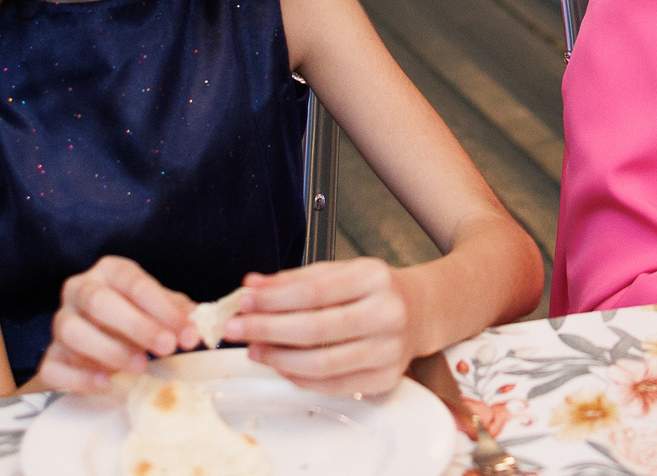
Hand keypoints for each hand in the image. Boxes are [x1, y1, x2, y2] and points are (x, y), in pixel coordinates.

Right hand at [34, 256, 198, 394]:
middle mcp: (79, 290)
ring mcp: (60, 322)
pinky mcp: (50, 356)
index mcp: (109, 272)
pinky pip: (54, 365)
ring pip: (72, 331)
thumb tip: (197, 326)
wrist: (98, 337)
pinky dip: (79, 376)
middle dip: (136, 326)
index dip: (162, 307)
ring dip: (109, 350)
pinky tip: (104, 380)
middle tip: (167, 347)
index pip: (134, 283)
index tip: (187, 329)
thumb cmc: (134, 316)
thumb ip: (177, 313)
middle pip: (99, 302)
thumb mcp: (158, 307)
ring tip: (139, 366)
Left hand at [232, 258, 417, 397]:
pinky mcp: (383, 380)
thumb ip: (295, 280)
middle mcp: (386, 314)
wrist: (421, 312)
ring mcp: (387, 351)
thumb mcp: (340, 272)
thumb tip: (253, 287)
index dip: (273, 299)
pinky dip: (299, 377)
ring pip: (321, 364)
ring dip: (278, 359)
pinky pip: (331, 385)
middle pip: (315, 329)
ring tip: (253, 349)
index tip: (243, 301)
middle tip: (236, 328)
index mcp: (374, 278)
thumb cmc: (374, 290)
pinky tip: (281, 365)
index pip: (314, 291)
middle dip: (266, 330)